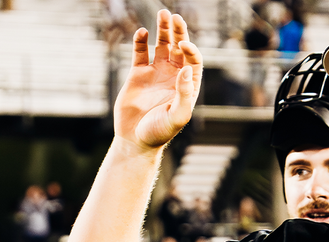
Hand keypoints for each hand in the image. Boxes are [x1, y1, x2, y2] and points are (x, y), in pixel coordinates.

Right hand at [114, 10, 202, 150]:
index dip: (190, 49)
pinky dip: (140, 41)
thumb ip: (184, 94)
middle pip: (179, 47)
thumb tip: (186, 68)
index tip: (183, 44)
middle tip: (174, 16)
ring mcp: (156, 73)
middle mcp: (174, 76)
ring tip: (162, 14)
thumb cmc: (159, 132)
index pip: (193, 60)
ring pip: (161, 45)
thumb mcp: (178, 116)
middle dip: (178, 31)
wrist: (135, 140)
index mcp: (188, 84)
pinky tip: (142, 32)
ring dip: (162, 30)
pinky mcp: (137, 74)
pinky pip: (140, 53)